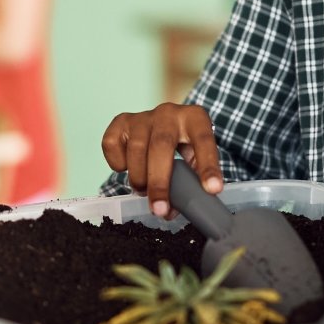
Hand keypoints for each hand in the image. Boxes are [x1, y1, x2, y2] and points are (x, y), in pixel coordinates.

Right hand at [100, 103, 223, 218]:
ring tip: (142, 191)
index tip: (212, 190)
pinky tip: (125, 168)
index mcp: (195, 118)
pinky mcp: (122, 121)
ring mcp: (143, 115)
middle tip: (159, 210)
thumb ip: (191, 181)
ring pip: (136, 148)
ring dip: (138, 177)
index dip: (208, 166)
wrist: (167, 124)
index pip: (204, 141)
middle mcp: (168, 112)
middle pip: (161, 145)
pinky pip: (111, 142)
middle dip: (159, 182)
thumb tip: (171, 211)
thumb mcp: (197, 157)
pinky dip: (116, 161)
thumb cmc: (185, 146)